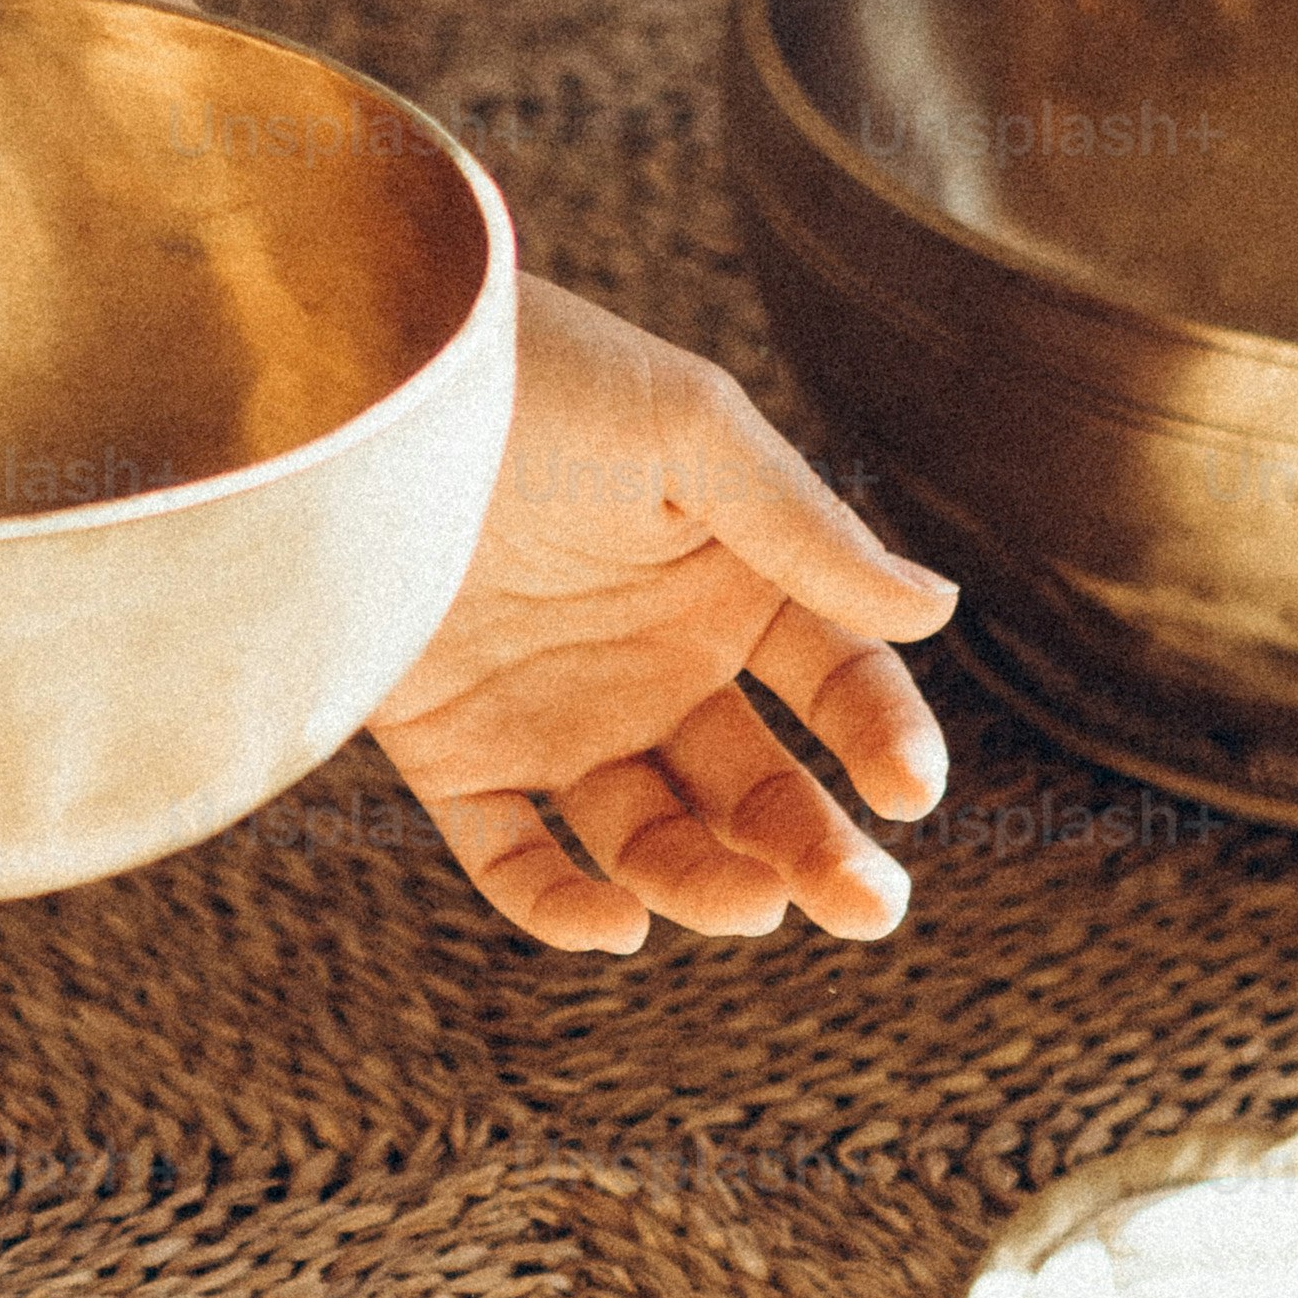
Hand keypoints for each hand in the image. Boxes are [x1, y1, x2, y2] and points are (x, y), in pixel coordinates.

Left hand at [373, 273, 961, 953]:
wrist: (363, 380)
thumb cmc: (535, 375)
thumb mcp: (686, 428)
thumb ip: (802, 527)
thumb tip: (934, 612)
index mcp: (727, 585)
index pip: (835, 683)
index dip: (879, 736)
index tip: (909, 790)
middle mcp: (654, 664)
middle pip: (755, 786)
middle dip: (814, 850)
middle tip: (866, 905)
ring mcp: (557, 716)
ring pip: (653, 839)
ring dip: (707, 885)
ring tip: (749, 905)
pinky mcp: (454, 752)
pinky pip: (514, 857)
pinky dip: (560, 907)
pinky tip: (615, 922)